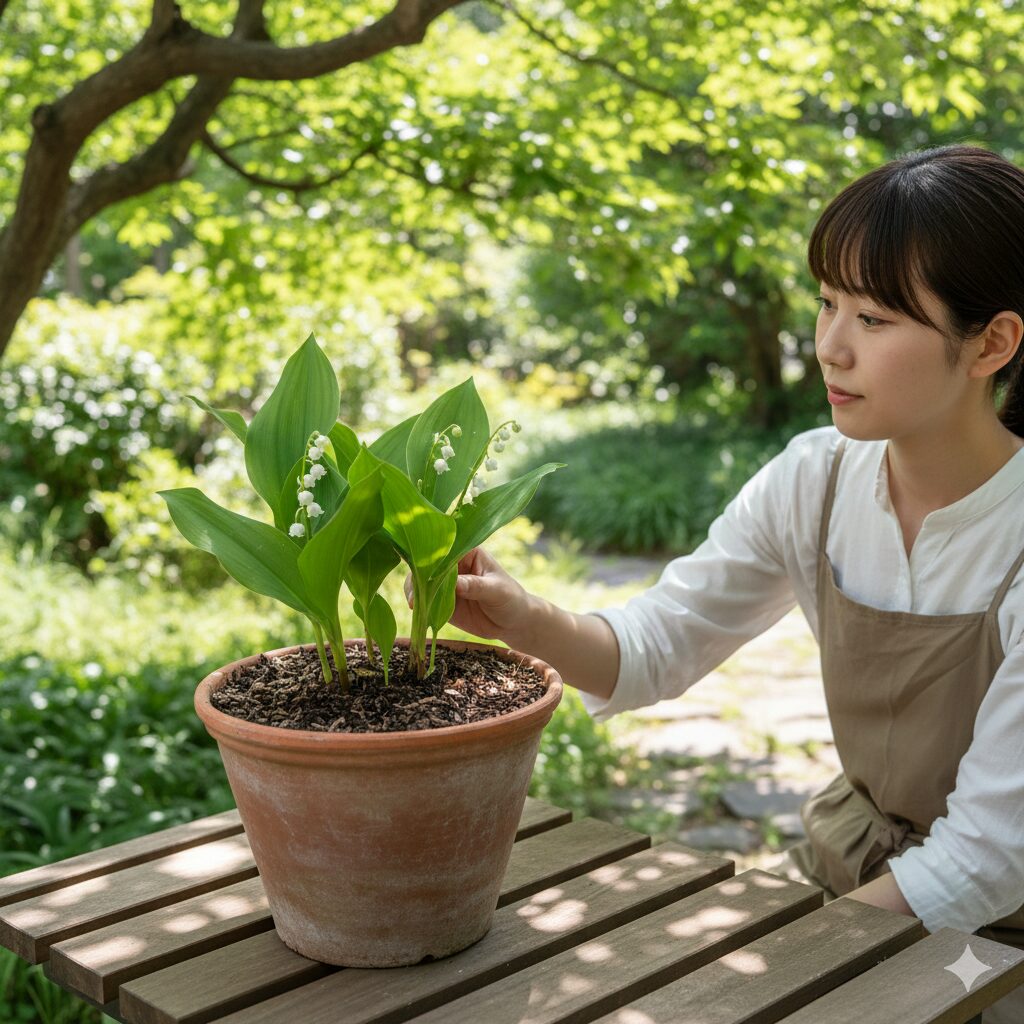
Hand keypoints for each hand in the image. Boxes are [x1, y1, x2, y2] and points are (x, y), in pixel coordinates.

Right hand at [404, 546, 532, 643]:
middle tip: (414, 594)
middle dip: (418, 578)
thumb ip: (476, 586)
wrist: (513, 623)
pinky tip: (417, 612)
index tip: (423, 571)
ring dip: (414, 592)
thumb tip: (455, 584)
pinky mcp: (441, 602)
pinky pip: (425, 601)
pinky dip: (419, 606)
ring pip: (422, 583)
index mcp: (467, 552)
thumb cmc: (511, 598)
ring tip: (413, 604)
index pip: (445, 550)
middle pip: (428, 566)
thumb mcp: (497, 590)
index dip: (431, 558)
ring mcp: (445, 584)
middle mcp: (453, 566)